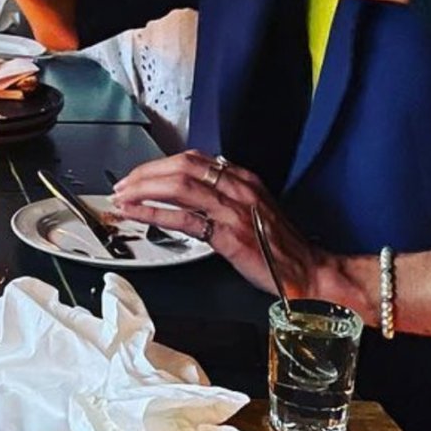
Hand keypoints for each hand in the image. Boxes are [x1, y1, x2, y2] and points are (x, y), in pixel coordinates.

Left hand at [111, 151, 332, 297]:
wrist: (307, 271)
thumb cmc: (279, 245)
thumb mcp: (251, 208)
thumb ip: (221, 195)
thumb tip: (183, 190)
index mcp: (243, 180)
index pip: (193, 159)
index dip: (160, 164)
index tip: (140, 173)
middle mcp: (238, 189)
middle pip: (181, 167)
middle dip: (146, 173)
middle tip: (124, 184)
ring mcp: (233, 211)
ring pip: (179, 187)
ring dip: (144, 189)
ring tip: (124, 196)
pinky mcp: (229, 235)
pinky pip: (184, 219)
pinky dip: (153, 213)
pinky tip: (136, 214)